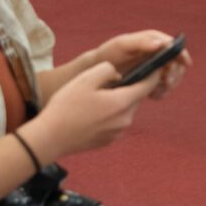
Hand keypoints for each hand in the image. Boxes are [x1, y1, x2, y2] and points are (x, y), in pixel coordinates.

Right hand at [26, 61, 162, 161]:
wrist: (50, 138)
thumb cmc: (66, 107)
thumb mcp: (85, 79)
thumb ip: (108, 69)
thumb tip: (119, 74)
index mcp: (122, 102)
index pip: (148, 85)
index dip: (153, 73)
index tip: (156, 64)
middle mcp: (125, 119)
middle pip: (136, 97)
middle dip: (129, 87)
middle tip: (111, 81)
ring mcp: (118, 132)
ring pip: (125, 110)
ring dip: (118, 101)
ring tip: (97, 97)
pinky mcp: (109, 140)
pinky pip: (116, 122)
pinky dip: (110, 115)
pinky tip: (92, 112)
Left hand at [92, 30, 192, 99]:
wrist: (96, 71)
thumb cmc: (109, 53)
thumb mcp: (122, 45)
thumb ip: (141, 42)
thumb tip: (161, 44)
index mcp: (154, 41)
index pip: (175, 46)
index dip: (182, 54)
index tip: (184, 63)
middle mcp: (159, 54)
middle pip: (178, 64)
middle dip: (175, 73)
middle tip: (165, 80)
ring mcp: (157, 68)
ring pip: (174, 78)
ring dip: (168, 85)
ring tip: (155, 89)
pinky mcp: (152, 82)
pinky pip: (164, 89)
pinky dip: (161, 93)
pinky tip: (151, 95)